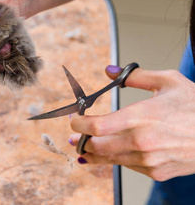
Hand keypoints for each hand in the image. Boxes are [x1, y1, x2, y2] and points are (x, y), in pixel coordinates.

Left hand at [69, 66, 194, 180]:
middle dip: (80, 140)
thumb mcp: (168, 81)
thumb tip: (109, 71)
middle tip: (74, 135)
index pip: (97, 125)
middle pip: (97, 146)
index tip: (75, 117)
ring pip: (109, 159)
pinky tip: (110, 154)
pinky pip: (127, 166)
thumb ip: (134, 76)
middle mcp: (143, 141)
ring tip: (83, 148)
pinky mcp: (156, 171)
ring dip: (93, 153)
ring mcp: (150, 159)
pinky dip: (115, 160)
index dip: (79, 123)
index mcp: (142, 116)